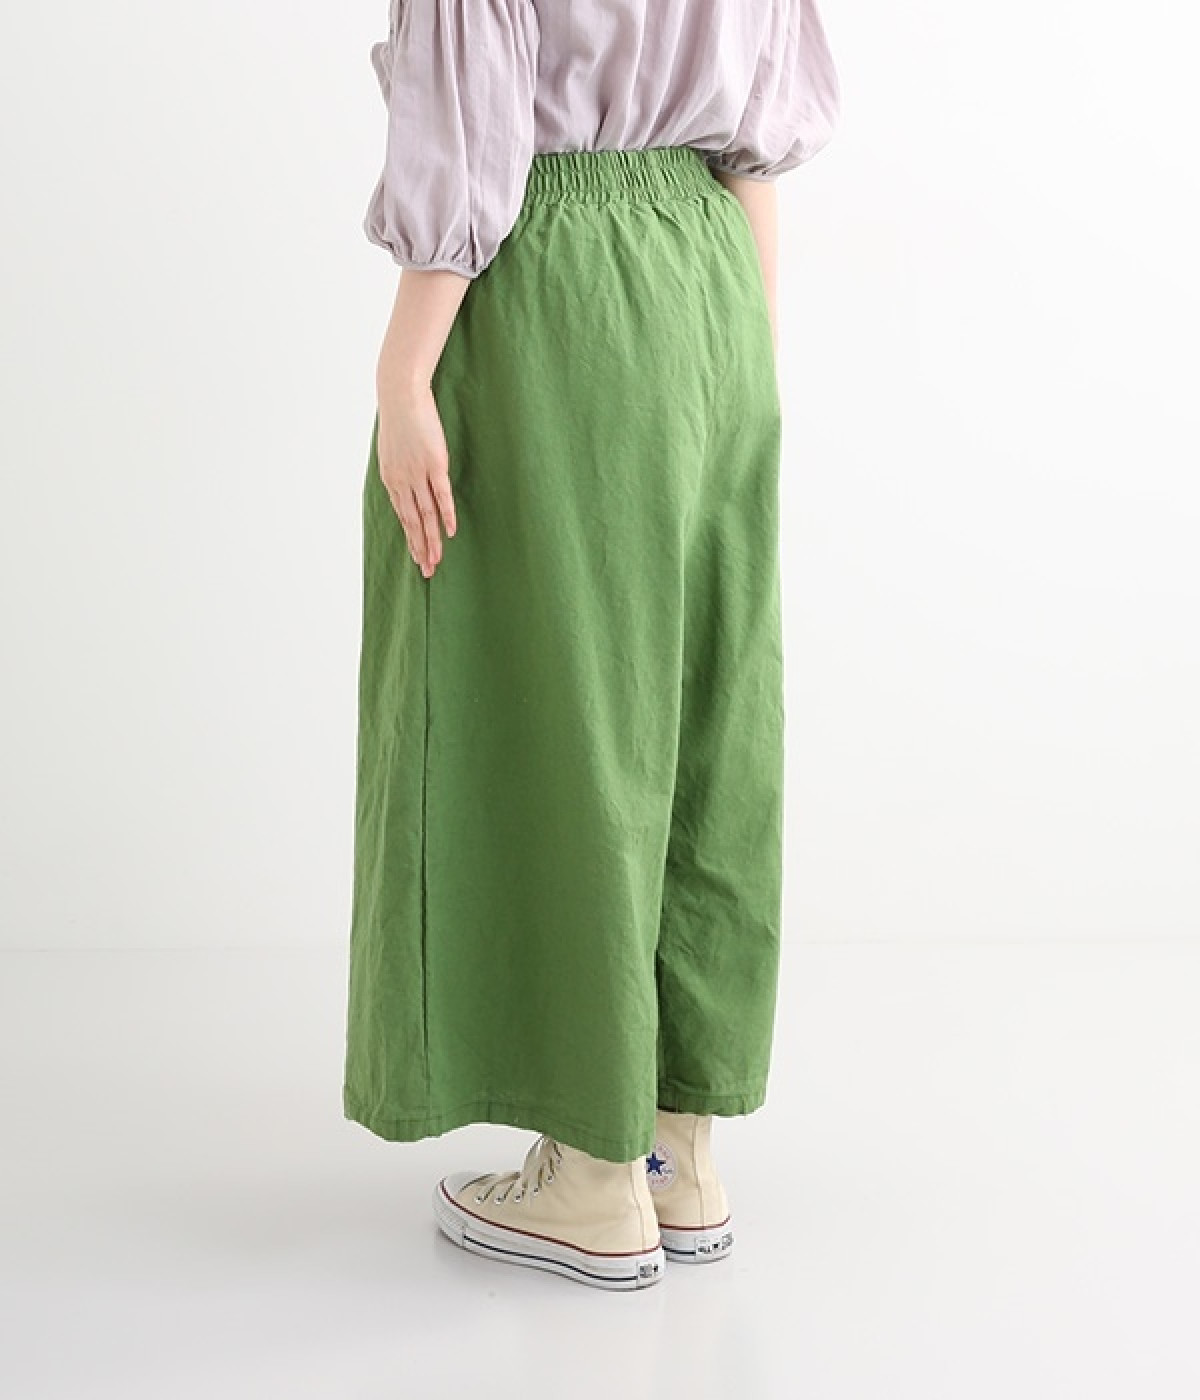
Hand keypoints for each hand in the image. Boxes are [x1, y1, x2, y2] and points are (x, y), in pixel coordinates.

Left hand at [376, 381, 456, 577]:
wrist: (400, 396)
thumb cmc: (398, 418)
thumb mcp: (392, 448)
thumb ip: (400, 468)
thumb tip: (406, 480)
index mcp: (391, 480)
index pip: (403, 518)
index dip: (411, 540)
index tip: (417, 559)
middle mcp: (402, 482)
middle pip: (413, 523)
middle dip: (420, 549)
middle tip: (427, 571)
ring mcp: (418, 474)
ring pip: (426, 514)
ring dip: (432, 539)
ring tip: (437, 560)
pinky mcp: (434, 464)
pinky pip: (441, 495)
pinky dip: (446, 515)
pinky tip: (449, 532)